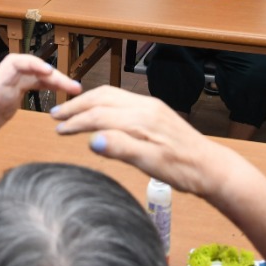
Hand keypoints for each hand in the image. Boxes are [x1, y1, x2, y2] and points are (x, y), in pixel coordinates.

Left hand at [0, 54, 80, 156]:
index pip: (16, 65)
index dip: (34, 64)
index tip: (51, 73)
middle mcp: (0, 88)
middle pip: (31, 71)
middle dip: (54, 76)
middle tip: (75, 88)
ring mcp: (4, 95)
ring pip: (34, 80)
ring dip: (54, 82)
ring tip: (74, 91)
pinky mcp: (5, 105)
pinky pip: (30, 91)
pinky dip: (45, 90)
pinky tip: (56, 98)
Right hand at [52, 86, 219, 197]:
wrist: (210, 167)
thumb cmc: (183, 170)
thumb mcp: (151, 164)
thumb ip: (122, 149)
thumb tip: (92, 139)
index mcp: (142, 118)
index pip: (100, 114)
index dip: (76, 121)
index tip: (57, 129)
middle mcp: (145, 106)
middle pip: (103, 98)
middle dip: (77, 106)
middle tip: (55, 116)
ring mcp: (150, 106)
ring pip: (112, 95)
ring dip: (88, 101)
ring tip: (70, 111)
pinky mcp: (154, 111)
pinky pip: (121, 99)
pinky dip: (102, 103)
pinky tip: (97, 112)